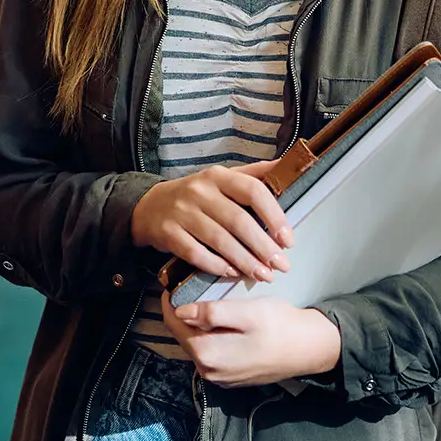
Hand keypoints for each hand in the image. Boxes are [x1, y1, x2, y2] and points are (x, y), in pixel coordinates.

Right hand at [130, 161, 291, 283]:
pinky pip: (196, 254)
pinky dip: (217, 266)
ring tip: (264, 275)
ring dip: (245, 261)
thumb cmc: (198, 196)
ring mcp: (182, 212)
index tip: (288, 240)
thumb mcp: (223, 179)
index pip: (253, 190)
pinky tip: (232, 273)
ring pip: (219, 240)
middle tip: (281, 266)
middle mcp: (200, 191)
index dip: (274, 216)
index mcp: (219, 176)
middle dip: (263, 247)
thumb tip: (289, 165)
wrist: (150, 206)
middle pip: (238, 220)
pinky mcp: (168, 233)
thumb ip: (254, 175)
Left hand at [162, 295, 341, 387]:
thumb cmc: (279, 325)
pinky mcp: (231, 377)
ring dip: (197, 324)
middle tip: (191, 286)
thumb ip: (211, 313)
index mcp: (207, 354)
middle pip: (183, 335)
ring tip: (205, 300)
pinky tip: (221, 321)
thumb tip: (179, 311)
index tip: (173, 280)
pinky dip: (209, 336)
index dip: (171, 300)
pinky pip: (210, 353)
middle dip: (183, 311)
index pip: (174, 323)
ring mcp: (219, 377)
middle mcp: (208, 371)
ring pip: (196, 344)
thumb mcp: (245, 312)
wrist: (310, 349)